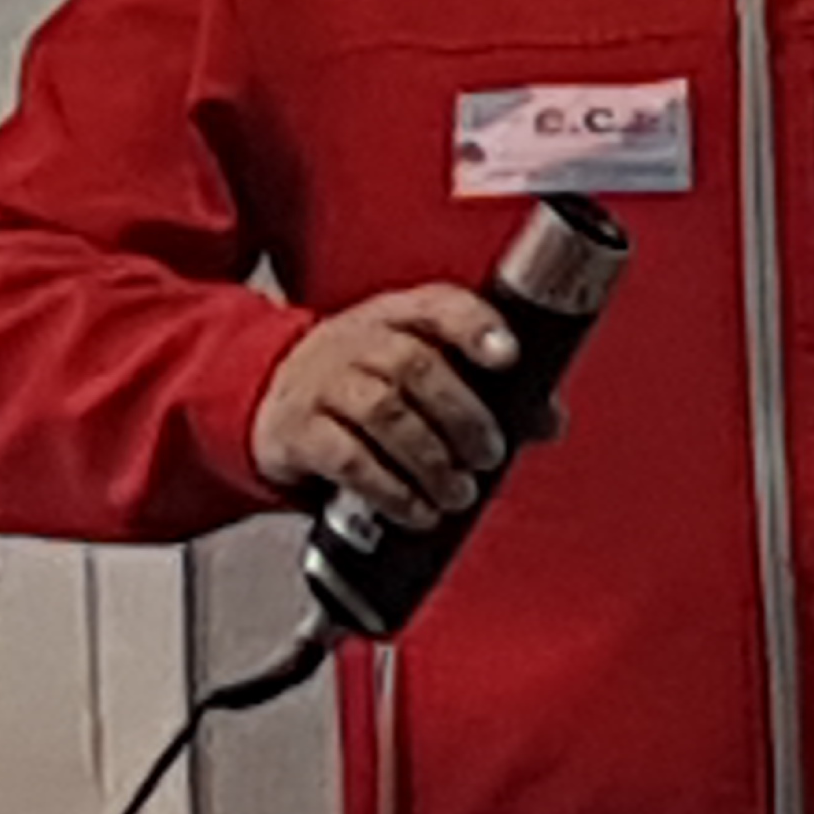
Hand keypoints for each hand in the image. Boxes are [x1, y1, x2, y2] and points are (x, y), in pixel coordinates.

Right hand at [250, 287, 550, 530]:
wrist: (265, 395)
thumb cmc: (358, 380)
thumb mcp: (415, 368)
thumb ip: (483, 389)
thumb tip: (548, 420)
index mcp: (397, 315)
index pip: (440, 304)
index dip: (476, 327)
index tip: (509, 357)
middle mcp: (358, 340)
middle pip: (415, 365)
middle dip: (463, 416)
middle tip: (489, 455)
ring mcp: (323, 382)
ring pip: (383, 412)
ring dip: (430, 459)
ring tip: (457, 491)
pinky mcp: (298, 430)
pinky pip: (347, 458)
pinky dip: (390, 488)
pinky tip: (416, 508)